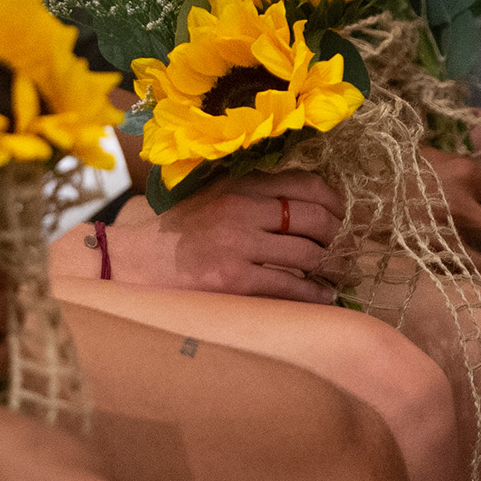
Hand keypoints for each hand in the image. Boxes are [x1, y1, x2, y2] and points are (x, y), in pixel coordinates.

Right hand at [93, 171, 342, 302]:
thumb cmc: (182, 232)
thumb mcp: (214, 196)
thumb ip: (254, 194)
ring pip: (308, 254)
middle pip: (314, 219)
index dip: (333, 202)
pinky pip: (292, 287)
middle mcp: (242, 210)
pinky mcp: (236, 281)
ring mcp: (239, 246)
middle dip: (336, 236)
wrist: (140, 263)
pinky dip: (315, 294)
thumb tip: (311, 206)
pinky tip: (322, 295)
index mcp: (238, 185)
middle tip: (340, 247)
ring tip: (334, 272)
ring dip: (329, 266)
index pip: (305, 184)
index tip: (340, 215)